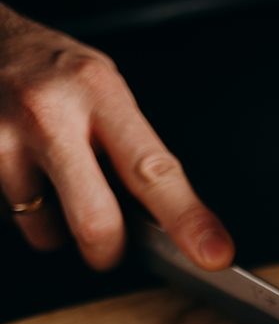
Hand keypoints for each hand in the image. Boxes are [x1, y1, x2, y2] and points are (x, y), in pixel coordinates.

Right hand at [0, 5, 232, 269]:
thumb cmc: (52, 71)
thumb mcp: (104, 92)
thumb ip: (133, 150)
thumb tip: (169, 218)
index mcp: (99, 94)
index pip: (154, 171)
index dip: (188, 220)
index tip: (213, 253)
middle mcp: (49, 116)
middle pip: (97, 223)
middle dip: (110, 251)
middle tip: (112, 244)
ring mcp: (1, 141)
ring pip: (46, 232)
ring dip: (60, 226)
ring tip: (55, 183)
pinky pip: (13, 219)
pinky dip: (30, 213)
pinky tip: (29, 178)